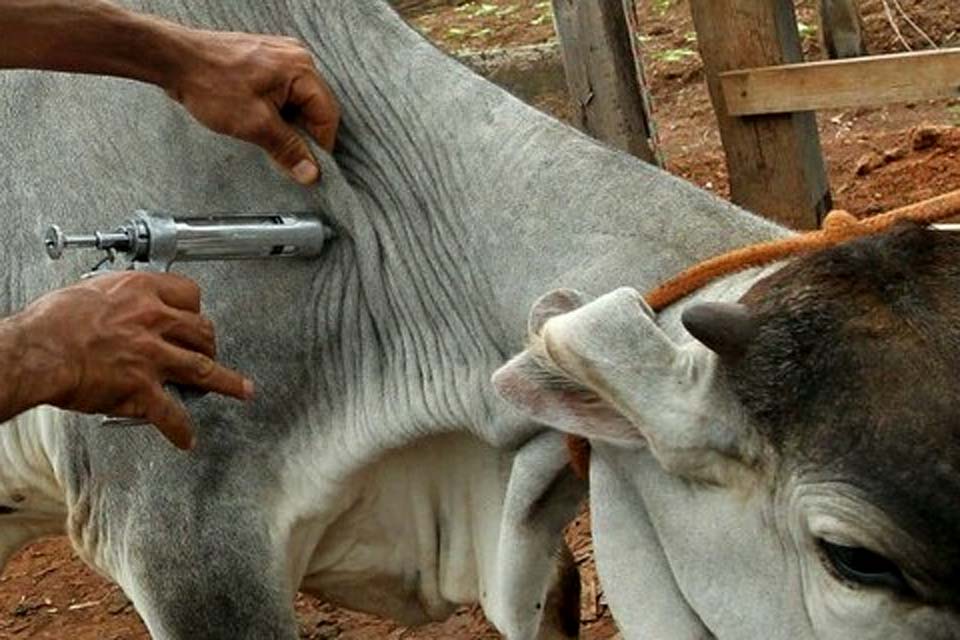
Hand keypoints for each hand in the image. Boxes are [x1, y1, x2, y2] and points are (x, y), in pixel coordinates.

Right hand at [18, 272, 253, 449]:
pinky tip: (186, 438)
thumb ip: (115, 300)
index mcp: (142, 293)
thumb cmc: (51, 323)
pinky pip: (171, 414)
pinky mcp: (143, 388)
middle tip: (211, 352)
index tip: (195, 316)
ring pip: (204, 369)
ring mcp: (153, 356)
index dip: (195, 308)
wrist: (35, 352)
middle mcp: (154, 322)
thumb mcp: (89, 293)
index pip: (188, 293)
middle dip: (210, 344)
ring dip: (226, 382)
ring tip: (241, 390)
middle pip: (202, 331)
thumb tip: (119, 307)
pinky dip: (181, 429)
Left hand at [167, 29, 339, 184]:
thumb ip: (288, 149)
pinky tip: (258, 120)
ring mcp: (279, 57)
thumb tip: (310, 172)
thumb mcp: (255, 125)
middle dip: (301, 134)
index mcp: (301, 69)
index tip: (309, 168)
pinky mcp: (263, 62)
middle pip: (313, 108)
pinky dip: (274, 111)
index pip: (327, 115)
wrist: (173, 60)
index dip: (320, 146)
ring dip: (285, 124)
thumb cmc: (210, 82)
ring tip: (263, 134)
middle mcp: (295, 58)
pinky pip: (281, 92)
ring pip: (296, 102)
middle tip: (284, 155)